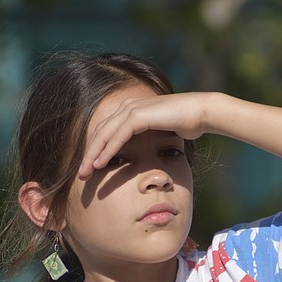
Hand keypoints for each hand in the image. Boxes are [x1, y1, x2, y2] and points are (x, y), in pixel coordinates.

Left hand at [79, 91, 210, 178]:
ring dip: (92, 155)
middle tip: (80, 175)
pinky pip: (118, 136)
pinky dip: (107, 151)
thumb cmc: (186, 124)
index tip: (89, 170)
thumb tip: (143, 157)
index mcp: (131, 109)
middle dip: (88, 155)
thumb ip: (147, 139)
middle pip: (100, 133)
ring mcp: (132, 108)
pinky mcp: (139, 114)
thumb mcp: (160, 134)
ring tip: (85, 173)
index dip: (95, 150)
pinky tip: (99, 164)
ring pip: (104, 134)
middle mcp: (128, 106)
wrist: (201, 112)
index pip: (106, 131)